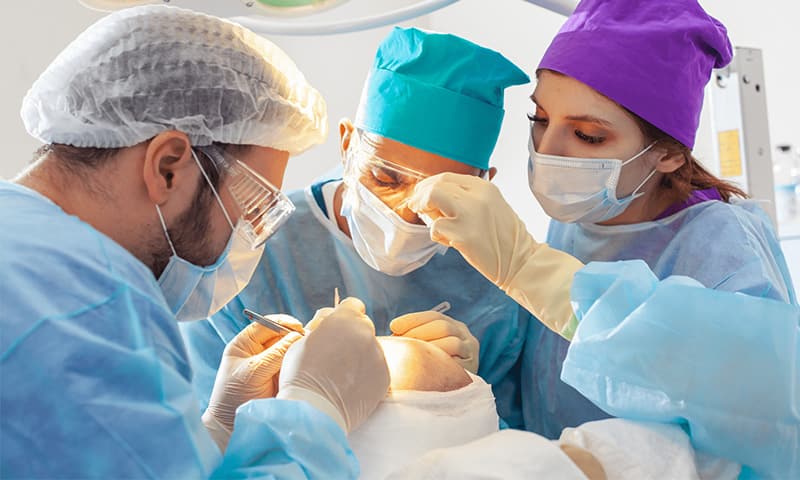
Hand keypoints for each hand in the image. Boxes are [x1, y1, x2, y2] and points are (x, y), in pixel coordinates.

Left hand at [202, 315, 302, 449]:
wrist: (233, 425)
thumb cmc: (233, 396)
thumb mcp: (252, 371)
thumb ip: (275, 353)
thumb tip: (298, 336)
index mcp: (244, 345)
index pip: (265, 325)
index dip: (281, 323)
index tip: (297, 326)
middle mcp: (258, 352)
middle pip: (280, 336)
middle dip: (293, 336)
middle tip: (307, 339)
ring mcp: (270, 364)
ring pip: (289, 350)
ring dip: (298, 350)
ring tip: (308, 351)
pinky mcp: (280, 377)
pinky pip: (293, 365)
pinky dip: (300, 363)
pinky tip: (307, 363)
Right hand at [277, 298, 389, 432]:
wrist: (314, 411)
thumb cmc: (300, 375)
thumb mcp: (303, 340)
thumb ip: (322, 326)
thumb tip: (329, 321)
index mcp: (345, 320)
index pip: (352, 305)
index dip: (343, 315)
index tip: (335, 327)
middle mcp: (366, 334)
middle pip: (363, 327)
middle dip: (352, 336)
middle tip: (335, 355)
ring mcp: (378, 356)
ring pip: (371, 350)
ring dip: (359, 357)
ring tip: (340, 377)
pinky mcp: (384, 378)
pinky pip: (376, 370)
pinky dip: (366, 376)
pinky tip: (349, 387)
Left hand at [390, 311, 479, 373]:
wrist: (454, 394)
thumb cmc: (433, 368)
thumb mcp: (428, 348)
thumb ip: (415, 338)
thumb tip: (393, 333)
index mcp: (454, 326)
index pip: (434, 316)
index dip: (413, 320)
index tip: (393, 326)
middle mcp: (466, 336)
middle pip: (443, 327)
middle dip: (418, 333)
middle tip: (401, 344)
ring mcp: (471, 352)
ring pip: (452, 342)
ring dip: (430, 348)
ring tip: (413, 356)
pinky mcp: (473, 369)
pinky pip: (457, 364)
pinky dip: (441, 363)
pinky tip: (426, 368)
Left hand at [408, 173, 583, 338]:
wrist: (522, 261)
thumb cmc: (504, 238)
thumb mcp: (491, 206)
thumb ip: (468, 198)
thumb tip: (433, 196)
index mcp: (485, 187)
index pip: (447, 176)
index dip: (429, 184)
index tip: (421, 194)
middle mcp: (478, 196)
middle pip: (436, 184)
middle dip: (420, 195)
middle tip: (416, 206)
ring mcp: (471, 214)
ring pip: (432, 198)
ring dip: (425, 210)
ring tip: (434, 223)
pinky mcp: (464, 235)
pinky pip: (436, 228)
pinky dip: (437, 235)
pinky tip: (450, 242)